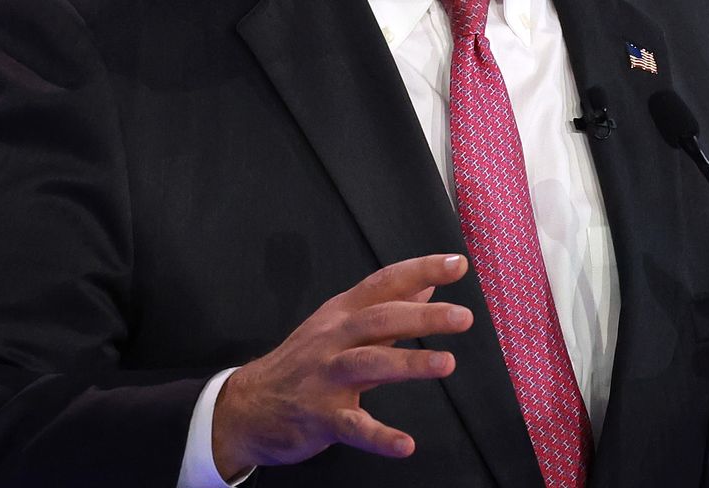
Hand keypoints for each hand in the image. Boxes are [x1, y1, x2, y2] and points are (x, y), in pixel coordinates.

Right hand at [211, 253, 472, 478]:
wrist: (246, 406)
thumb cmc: (303, 363)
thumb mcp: (339, 326)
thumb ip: (385, 307)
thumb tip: (426, 284)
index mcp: (341, 314)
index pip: (384, 283)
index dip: (420, 269)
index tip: (457, 263)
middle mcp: (333, 339)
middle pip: (379, 320)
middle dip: (422, 316)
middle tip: (462, 316)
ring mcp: (325, 377)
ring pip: (368, 363)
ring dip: (408, 363)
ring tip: (446, 364)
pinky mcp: (319, 416)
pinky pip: (353, 427)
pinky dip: (379, 436)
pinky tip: (404, 445)